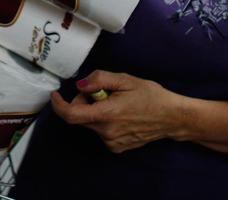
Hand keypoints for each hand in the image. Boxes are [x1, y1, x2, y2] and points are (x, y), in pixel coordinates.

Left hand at [52, 70, 186, 153]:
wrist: (172, 117)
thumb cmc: (150, 95)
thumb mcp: (125, 79)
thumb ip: (99, 80)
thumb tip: (80, 85)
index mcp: (106, 114)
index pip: (71, 115)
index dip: (58, 105)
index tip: (55, 95)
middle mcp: (106, 132)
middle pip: (80, 117)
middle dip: (84, 102)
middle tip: (102, 92)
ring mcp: (112, 142)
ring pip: (91, 124)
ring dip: (95, 112)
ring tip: (117, 104)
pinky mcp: (117, 148)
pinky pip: (101, 132)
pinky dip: (104, 122)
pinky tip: (122, 116)